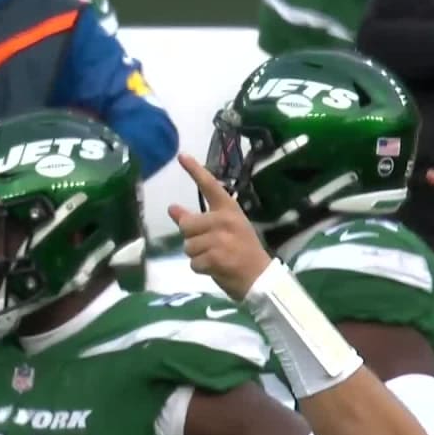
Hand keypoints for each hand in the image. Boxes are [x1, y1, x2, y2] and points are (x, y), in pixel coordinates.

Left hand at [167, 153, 271, 300]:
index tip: (182, 156)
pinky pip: (193, 263)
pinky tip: (216, 268)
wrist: (261, 278)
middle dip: (192, 239)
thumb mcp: (225, 230)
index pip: (210, 186)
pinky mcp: (215, 257)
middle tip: (210, 247)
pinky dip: (201, 269)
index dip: (195, 171)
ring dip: (197, 256)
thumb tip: (171, 208)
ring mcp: (220, 238)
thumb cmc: (243, 252)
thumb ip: (197, 219)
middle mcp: (225, 220)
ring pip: (188, 246)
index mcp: (229, 209)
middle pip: (187, 226)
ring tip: (216, 258)